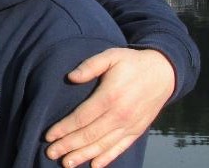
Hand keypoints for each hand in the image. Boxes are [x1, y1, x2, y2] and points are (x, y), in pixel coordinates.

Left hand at [45, 47, 174, 167]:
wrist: (164, 73)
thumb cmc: (131, 63)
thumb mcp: (110, 56)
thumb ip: (90, 66)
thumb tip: (71, 77)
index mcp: (110, 96)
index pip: (81, 118)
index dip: (63, 128)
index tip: (48, 135)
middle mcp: (120, 115)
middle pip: (89, 135)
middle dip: (68, 146)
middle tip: (50, 153)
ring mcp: (130, 125)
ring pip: (103, 145)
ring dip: (83, 155)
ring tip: (66, 164)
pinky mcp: (137, 130)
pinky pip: (120, 147)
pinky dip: (106, 158)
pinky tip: (94, 165)